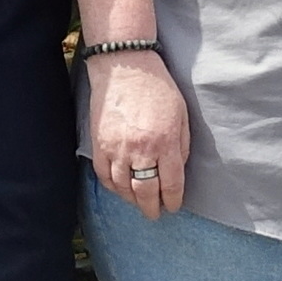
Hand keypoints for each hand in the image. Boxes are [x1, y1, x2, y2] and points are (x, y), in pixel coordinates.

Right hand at [86, 51, 190, 217]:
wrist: (124, 67)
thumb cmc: (157, 87)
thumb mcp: (182, 114)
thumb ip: (182, 144)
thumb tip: (177, 170)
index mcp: (165, 142)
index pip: (171, 184)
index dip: (173, 200)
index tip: (173, 206)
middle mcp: (141, 150)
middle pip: (146, 192)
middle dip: (152, 208)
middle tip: (154, 214)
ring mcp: (117, 149)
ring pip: (123, 188)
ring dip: (132, 200)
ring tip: (138, 203)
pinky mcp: (99, 145)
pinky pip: (104, 176)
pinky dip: (113, 188)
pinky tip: (120, 189)